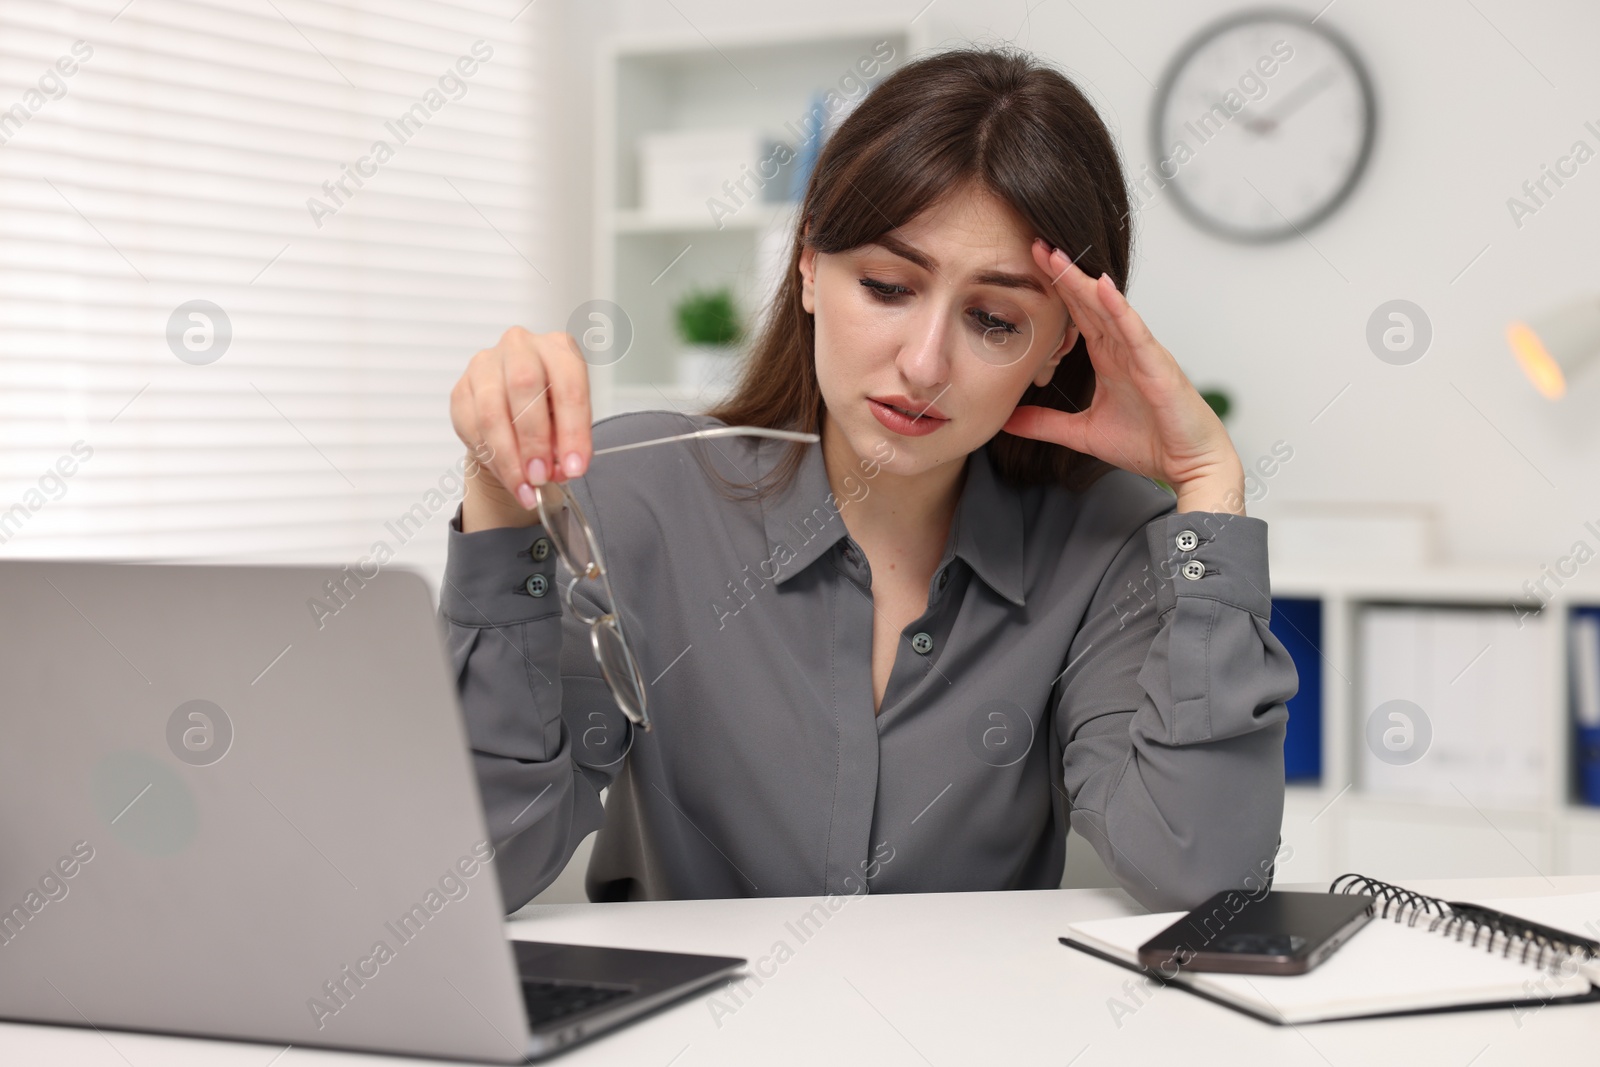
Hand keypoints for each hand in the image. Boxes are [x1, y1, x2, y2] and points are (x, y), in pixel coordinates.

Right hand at [449, 326, 592, 531]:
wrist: (513, 410)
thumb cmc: (550, 410)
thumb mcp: (570, 421)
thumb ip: (569, 442)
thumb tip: (562, 469)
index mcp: (558, 348)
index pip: (568, 386)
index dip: (573, 431)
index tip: (575, 467)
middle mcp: (521, 347)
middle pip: (524, 387)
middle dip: (534, 441)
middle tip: (541, 477)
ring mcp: (486, 364)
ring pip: (492, 412)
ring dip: (509, 457)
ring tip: (524, 486)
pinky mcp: (462, 388)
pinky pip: (471, 426)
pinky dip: (491, 458)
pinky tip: (508, 476)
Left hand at [1002, 240, 1245, 515]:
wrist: (1189, 464)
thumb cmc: (1148, 443)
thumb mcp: (1082, 434)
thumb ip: (1045, 424)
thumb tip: (1006, 421)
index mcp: (1109, 358)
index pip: (1077, 315)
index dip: (1055, 290)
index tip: (1027, 266)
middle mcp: (1124, 348)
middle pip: (1089, 302)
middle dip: (1063, 274)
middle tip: (1035, 244)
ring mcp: (1142, 353)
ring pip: (1109, 309)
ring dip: (1084, 282)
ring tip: (1058, 257)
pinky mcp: (1158, 367)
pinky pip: (1135, 332)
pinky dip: (1119, 309)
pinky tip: (1102, 288)